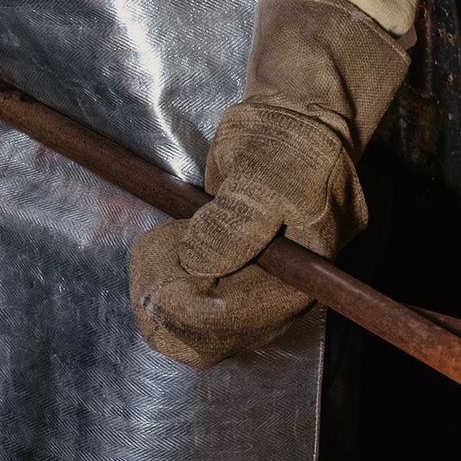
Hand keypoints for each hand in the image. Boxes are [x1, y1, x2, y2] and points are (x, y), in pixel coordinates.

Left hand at [128, 0, 409, 368]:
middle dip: (171, 302)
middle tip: (157, 248)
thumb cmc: (286, 141)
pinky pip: (185, 314)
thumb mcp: (267, 171)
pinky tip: (159, 252)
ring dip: (159, 300)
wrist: (289, 123)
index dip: (197, 309)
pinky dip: (161, 289)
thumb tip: (199, 265)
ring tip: (157, 246)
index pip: (246, 320)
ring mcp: (252, 293)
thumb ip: (237, 220)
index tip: (168, 276)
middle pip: (216, 337)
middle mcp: (279, 296)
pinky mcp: (226, 284)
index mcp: (303, 275)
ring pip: (195, 334)